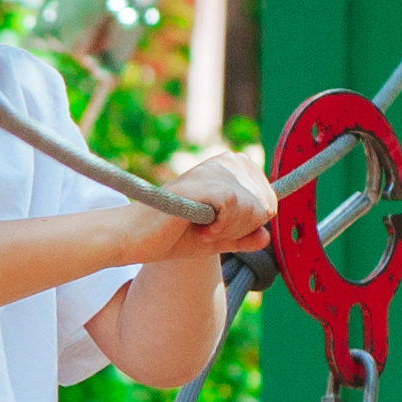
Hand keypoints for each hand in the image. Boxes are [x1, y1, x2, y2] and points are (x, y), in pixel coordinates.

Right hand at [119, 149, 275, 261]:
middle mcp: (225, 162)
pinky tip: (202, 230)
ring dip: (230, 230)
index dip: (248, 226)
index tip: (217, 229)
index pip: (268, 201)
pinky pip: (235, 205)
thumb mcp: (214, 239)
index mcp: (231, 169)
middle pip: (266, 205)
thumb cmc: (168, 236)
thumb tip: (266, 237)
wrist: (132, 238)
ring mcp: (213, 170)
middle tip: (209, 232)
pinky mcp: (200, 182)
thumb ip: (241, 237)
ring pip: (253, 206)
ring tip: (203, 231)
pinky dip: (222, 226)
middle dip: (241, 229)